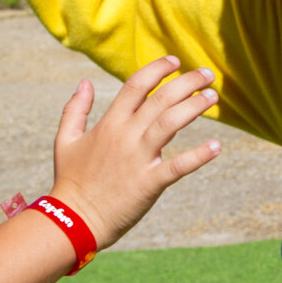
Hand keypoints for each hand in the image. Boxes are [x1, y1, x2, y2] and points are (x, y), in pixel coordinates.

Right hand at [49, 57, 220, 249]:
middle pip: (161, 99)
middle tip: (208, 74)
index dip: (158, 69)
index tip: (176, 61)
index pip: (137, 84)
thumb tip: (85, 82)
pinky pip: (178, 166)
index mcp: (109, 123)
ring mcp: (138, 159)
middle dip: (187, 82)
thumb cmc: (70, 181)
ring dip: (194, 107)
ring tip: (213, 97)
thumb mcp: (65, 140)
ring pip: (170, 123)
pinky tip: (216, 146)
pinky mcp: (148, 183)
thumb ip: (75, 109)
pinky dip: (198, 156)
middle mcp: (125, 136)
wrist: (72, 221)